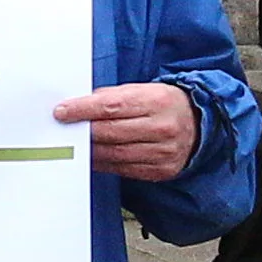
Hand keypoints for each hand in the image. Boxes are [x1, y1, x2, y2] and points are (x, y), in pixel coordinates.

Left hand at [58, 80, 196, 182]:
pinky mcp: (160, 170)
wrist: (199, 124)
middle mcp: (162, 128)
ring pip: (115, 154)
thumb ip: (113, 96)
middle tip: (63, 128)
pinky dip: (105, 164)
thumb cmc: (164, 104)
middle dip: (83, 131)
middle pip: (111, 132)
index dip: (83, 109)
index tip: (61, 111)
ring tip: (74, 144)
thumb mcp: (143, 90)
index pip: (111, 106)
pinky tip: (93, 157)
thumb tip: (79, 105)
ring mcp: (163, 152)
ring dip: (90, 150)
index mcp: (156, 101)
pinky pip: (124, 169)